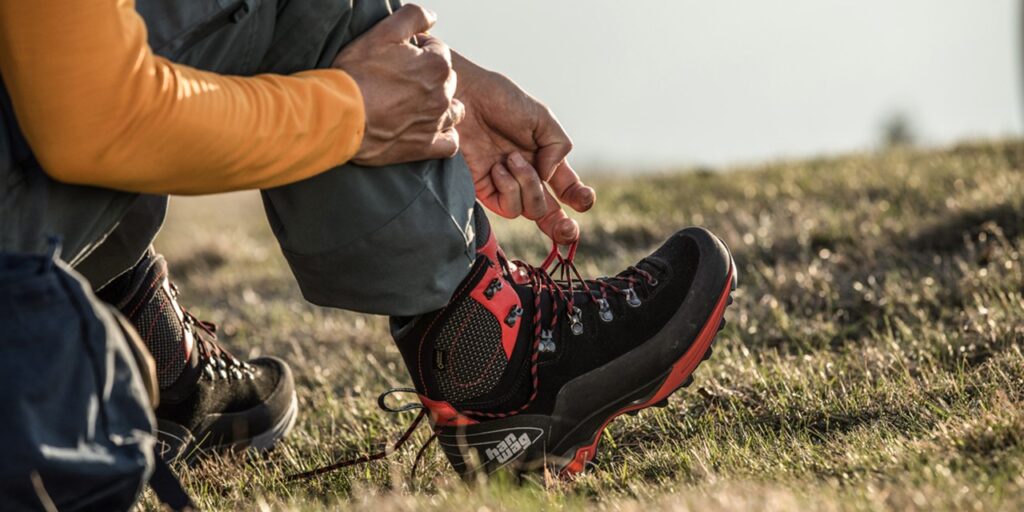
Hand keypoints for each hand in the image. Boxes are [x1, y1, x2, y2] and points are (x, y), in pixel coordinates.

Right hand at [332, 5, 463, 165]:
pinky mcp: (425, 146)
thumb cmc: (356, 74)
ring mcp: (435, 122)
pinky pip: (450, 144)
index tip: (399, 59)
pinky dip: (444, 137)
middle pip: (447, 81)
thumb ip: (413, 18)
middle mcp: (441, 94)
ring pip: (453, 111)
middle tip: (402, 82)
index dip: (419, 51)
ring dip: (440, 106)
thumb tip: (432, 17)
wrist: (339, 116)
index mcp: (436, 65)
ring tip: (415, 105)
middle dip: (430, 78)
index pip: (438, 52)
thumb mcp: (382, 33)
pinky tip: (430, 130)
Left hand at [453, 53, 594, 243]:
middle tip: (568, 229)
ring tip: (512, 158)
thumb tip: (549, 177)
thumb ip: (558, 147)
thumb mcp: (542, 118)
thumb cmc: (501, 101)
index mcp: (544, 157)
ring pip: (532, 211)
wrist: (466, 97)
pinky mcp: (485, 190)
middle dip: (563, 227)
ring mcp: (506, 185)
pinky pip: (508, 207)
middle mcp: (527, 176)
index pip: (566, 187)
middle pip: (549, 213)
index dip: (579, 198)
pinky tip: (499, 167)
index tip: (584, 199)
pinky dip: (509, 188)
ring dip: (529, 185)